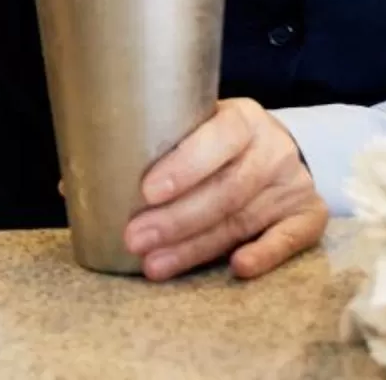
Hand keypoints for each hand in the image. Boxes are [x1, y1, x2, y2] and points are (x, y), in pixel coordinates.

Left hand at [122, 98, 327, 280]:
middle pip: (226, 189)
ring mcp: (294, 184)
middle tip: (136, 238)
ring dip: (195, 247)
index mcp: (243, 119)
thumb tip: (77, 182)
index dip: (184, 165)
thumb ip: (158, 147)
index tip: (147, 190)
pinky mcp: (308, 216)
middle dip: (176, 219)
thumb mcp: (198, 129)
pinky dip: (263, 254)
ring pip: (241, 221)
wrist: (279, 151)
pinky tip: (237, 267)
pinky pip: (288, 239)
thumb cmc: (221, 145)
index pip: (218, 137)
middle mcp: (272, 149)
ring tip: (155, 264)